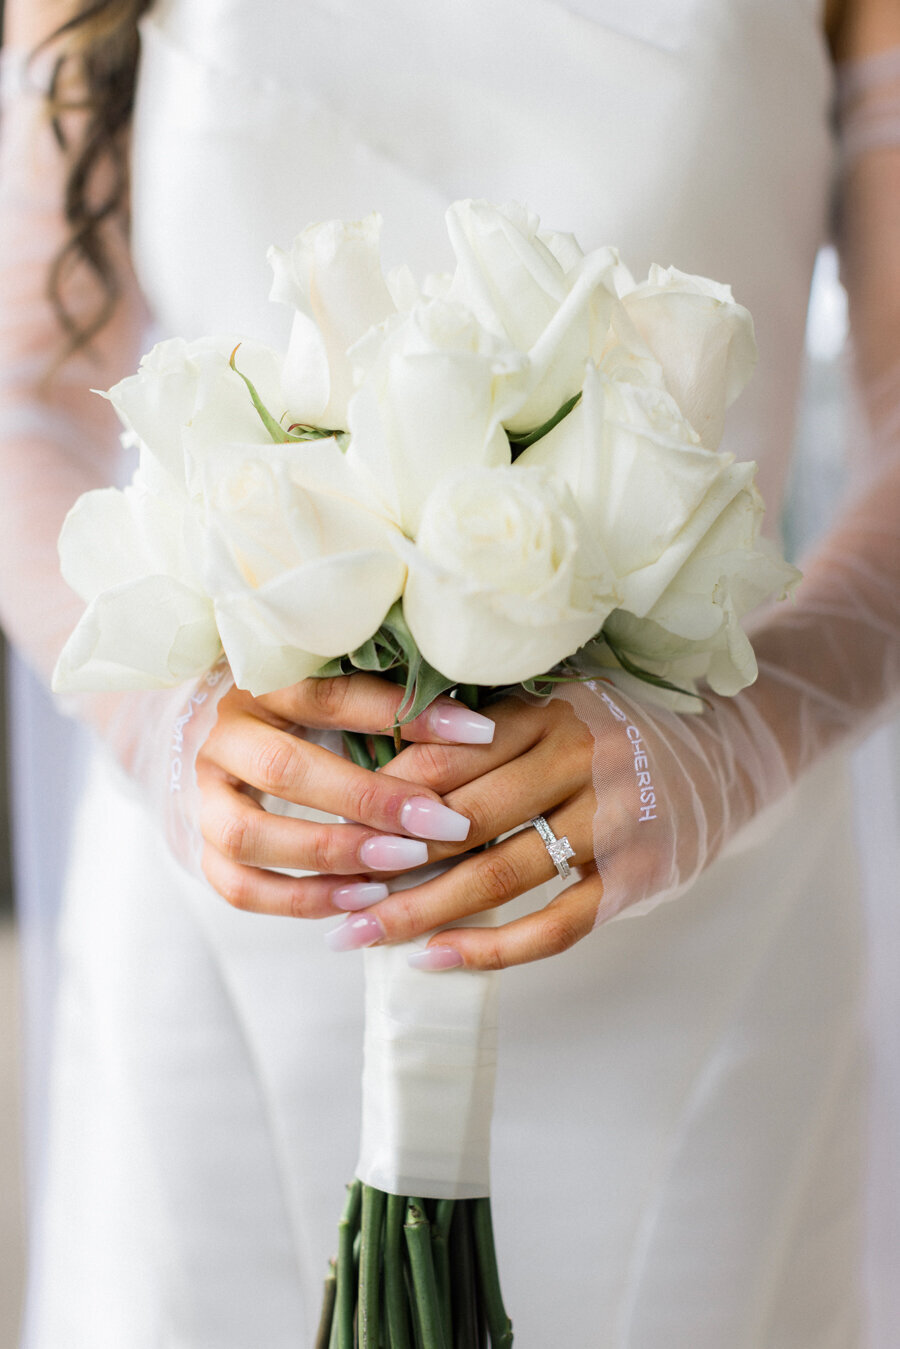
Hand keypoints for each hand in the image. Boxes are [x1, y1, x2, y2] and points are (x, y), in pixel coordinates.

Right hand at [195, 674, 494, 915]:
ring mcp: (204, 796)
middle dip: (368, 801)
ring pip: (249, 834)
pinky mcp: (203, 848)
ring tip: (401, 866)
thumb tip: (476, 720)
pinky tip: (361, 899)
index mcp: (261, 684)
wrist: (233, 748)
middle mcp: (222, 736)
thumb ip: (392, 704)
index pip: (330, 694)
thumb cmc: (312, 717)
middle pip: (285, 769)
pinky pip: (240, 887)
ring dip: (331, 855)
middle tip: (439, 822)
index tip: (477, 734)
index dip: (404, 713)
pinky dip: (301, 900)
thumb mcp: (345, 696)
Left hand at [322, 680, 777, 969]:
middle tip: (331, 896)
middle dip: (390, 863)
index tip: (331, 826)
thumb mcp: (557, 707)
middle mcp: (585, 761)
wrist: (725, 755)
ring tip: (362, 936)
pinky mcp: (638, 877)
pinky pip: (557, 924)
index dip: (385, 796)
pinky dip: (495, 950)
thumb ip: (487, 731)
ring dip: (425, 912)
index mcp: (553, 711)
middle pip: (468, 820)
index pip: (451, 755)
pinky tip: (437, 962)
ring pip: (503, 876)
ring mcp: (616, 822)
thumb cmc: (614, 731)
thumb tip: (380, 770)